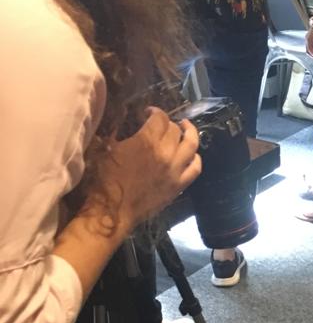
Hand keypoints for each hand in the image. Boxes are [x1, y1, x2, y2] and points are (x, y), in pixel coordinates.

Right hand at [99, 108, 200, 229]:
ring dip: (190, 133)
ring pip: (191, 145)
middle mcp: (165, 153)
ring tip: (186, 129)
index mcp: (146, 141)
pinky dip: (196, 158)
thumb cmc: (105, 180)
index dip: (156, 111)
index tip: (149, 113)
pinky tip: (193, 155)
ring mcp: (175, 170)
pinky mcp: (179, 185)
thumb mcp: (106, 149)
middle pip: (175, 130)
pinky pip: (195, 168)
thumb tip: (121, 121)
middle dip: (168, 123)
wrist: (113, 211)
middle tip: (162, 125)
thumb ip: (117, 132)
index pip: (160, 118)